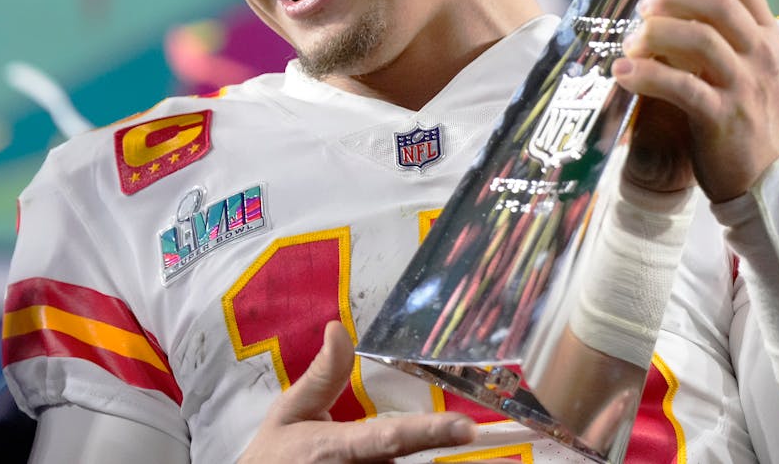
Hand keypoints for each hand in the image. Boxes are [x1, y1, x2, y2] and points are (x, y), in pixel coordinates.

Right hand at [238, 321, 476, 462]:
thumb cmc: (276, 456)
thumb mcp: (288, 413)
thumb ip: (321, 376)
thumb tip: (340, 328)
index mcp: (338, 448)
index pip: (390, 438)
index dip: (429, 432)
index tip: (466, 427)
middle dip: (457, 460)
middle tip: (503, 454)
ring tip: (493, 458)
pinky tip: (471, 460)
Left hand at [613, 0, 778, 202]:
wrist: (771, 181)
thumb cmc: (749, 117)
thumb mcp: (749, 68)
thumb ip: (723, 35)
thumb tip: (672, 1)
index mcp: (768, 36)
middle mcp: (761, 56)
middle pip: (720, 4)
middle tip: (644, 4)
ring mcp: (745, 87)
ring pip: (701, 41)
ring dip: (657, 33)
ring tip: (630, 41)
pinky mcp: (724, 119)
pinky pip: (682, 88)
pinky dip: (647, 76)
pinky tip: (622, 73)